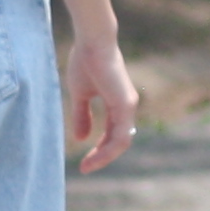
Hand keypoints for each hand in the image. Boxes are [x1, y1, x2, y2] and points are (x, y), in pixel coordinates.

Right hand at [67, 33, 139, 173]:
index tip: (84, 161)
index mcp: (117, 103)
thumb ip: (81, 115)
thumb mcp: (80, 94)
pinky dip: (108, 149)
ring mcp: (128, 106)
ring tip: (88, 166)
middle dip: (102, 156)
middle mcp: (126, 106)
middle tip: (85, 168)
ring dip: (104, 157)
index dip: (99, 149)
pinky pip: (121, 135)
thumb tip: (81, 138)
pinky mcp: (126, 104)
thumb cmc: (86, 62)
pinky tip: (94, 156)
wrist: (92, 42)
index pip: (112, 133)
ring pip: (121, 142)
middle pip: (118, 141)